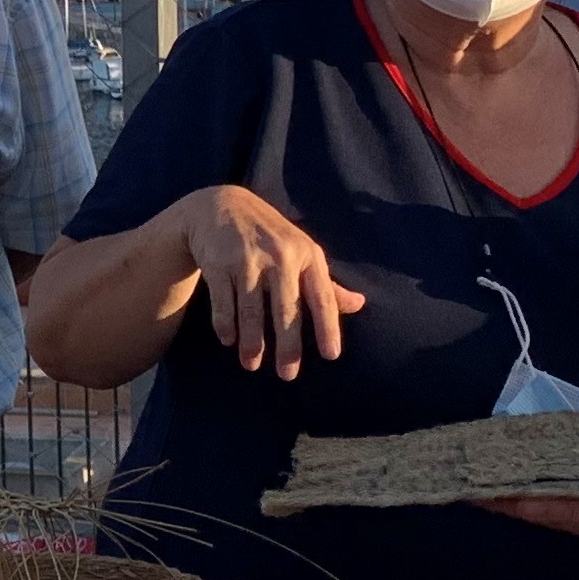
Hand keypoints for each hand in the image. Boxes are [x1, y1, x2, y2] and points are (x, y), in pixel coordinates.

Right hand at [158, 184, 362, 378]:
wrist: (222, 205)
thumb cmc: (271, 236)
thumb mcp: (302, 251)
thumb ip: (327, 282)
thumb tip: (360, 305)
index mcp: (307, 254)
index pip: (322, 296)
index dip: (328, 327)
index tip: (331, 355)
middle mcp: (280, 255)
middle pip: (286, 310)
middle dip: (288, 346)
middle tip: (288, 375)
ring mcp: (247, 258)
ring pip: (252, 310)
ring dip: (252, 342)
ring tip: (252, 364)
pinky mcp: (219, 262)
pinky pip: (224, 302)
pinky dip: (225, 324)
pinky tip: (229, 340)